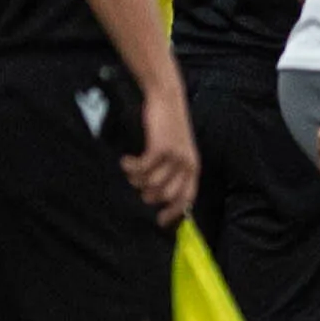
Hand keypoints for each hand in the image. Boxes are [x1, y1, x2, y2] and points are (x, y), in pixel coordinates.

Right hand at [123, 75, 198, 224]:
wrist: (167, 99)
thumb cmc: (168, 127)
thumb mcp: (178, 150)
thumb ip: (173, 171)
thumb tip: (158, 196)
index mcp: (193, 167)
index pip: (186, 198)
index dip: (174, 212)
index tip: (160, 221)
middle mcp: (187, 164)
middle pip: (164, 195)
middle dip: (147, 194)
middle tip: (136, 184)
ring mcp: (174, 156)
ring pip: (150, 183)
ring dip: (136, 179)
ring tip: (130, 169)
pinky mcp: (161, 147)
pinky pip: (141, 169)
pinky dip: (130, 167)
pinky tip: (126, 161)